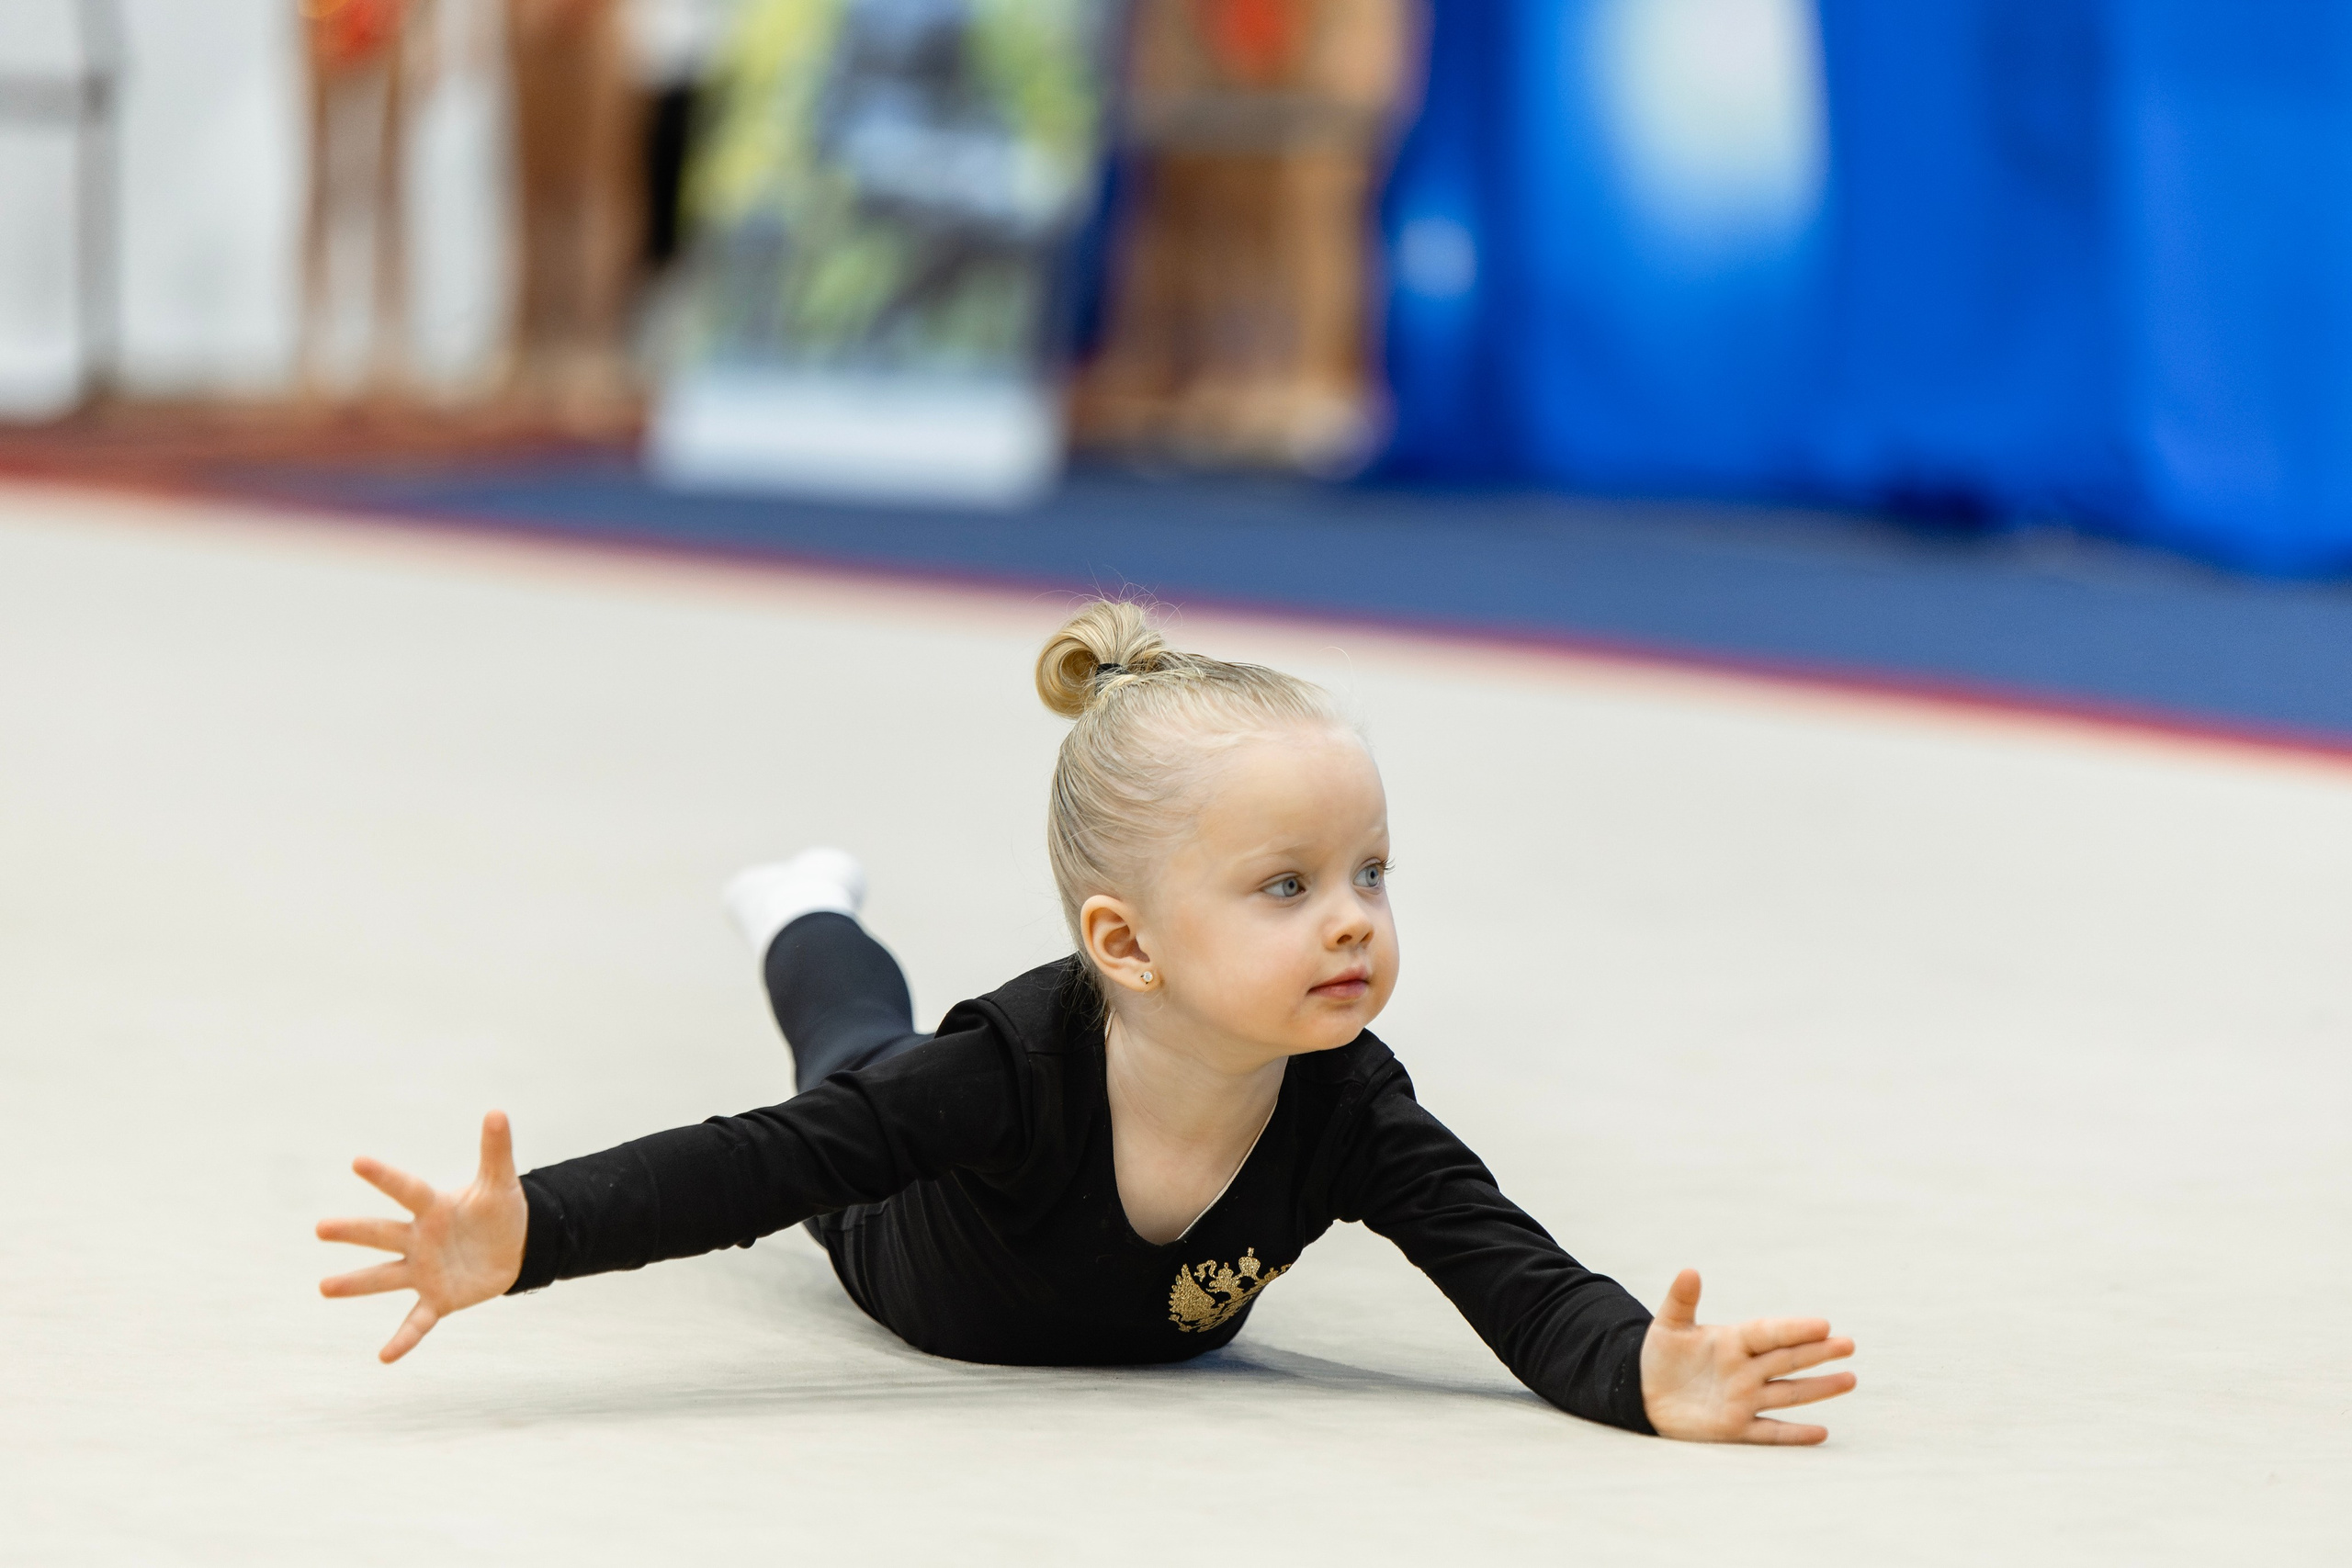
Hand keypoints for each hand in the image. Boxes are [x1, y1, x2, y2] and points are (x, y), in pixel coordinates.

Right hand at [316, 1111, 527, 1362]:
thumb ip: (496, 1150)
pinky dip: (403, 1339)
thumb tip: (497, 1111)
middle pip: (382, 1234)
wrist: (513, 1248)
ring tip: (324, 1286)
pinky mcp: (437, 1299)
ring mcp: (424, 1271)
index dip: (385, 1176)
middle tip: (320, 1227)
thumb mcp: (501, 1183)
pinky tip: (384, 1356)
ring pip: (385, 1277)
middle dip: (353, 1231)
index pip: (408, 1190)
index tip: (358, 1161)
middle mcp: (420, 1240)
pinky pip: (416, 1322)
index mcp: (434, 1209)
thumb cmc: (499, 1211)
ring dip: (357, 1284)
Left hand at [1639, 1269, 1855, 1443]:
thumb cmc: (1662, 1355)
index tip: (1823, 1325)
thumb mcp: (1668, 1325)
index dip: (1793, 1330)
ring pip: (1788, 1393)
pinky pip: (1770, 1432)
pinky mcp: (1735, 1427)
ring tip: (1850, 1379)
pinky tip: (1821, 1433)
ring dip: (1819, 1388)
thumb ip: (1681, 1300)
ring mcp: (1744, 1399)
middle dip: (1817, 1353)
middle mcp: (1745, 1370)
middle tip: (1848, 1344)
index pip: (1769, 1333)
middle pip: (1787, 1360)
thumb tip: (1689, 1270)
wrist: (1647, 1392)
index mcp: (1733, 1341)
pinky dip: (1794, 1434)